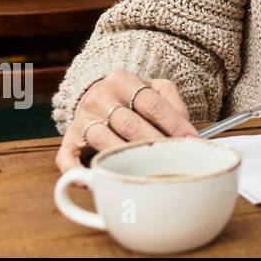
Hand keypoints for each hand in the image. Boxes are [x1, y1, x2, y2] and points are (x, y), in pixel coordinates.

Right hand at [55, 69, 199, 172]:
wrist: (94, 93)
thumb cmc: (132, 97)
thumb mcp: (155, 89)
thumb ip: (173, 105)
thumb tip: (189, 136)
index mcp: (123, 80)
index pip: (152, 104)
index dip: (175, 125)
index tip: (192, 142)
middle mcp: (99, 97)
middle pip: (130, 124)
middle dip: (155, 144)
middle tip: (176, 160)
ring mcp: (81, 118)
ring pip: (104, 141)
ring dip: (127, 158)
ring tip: (149, 171)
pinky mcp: (68, 139)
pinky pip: (68, 158)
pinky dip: (80, 171)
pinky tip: (97, 180)